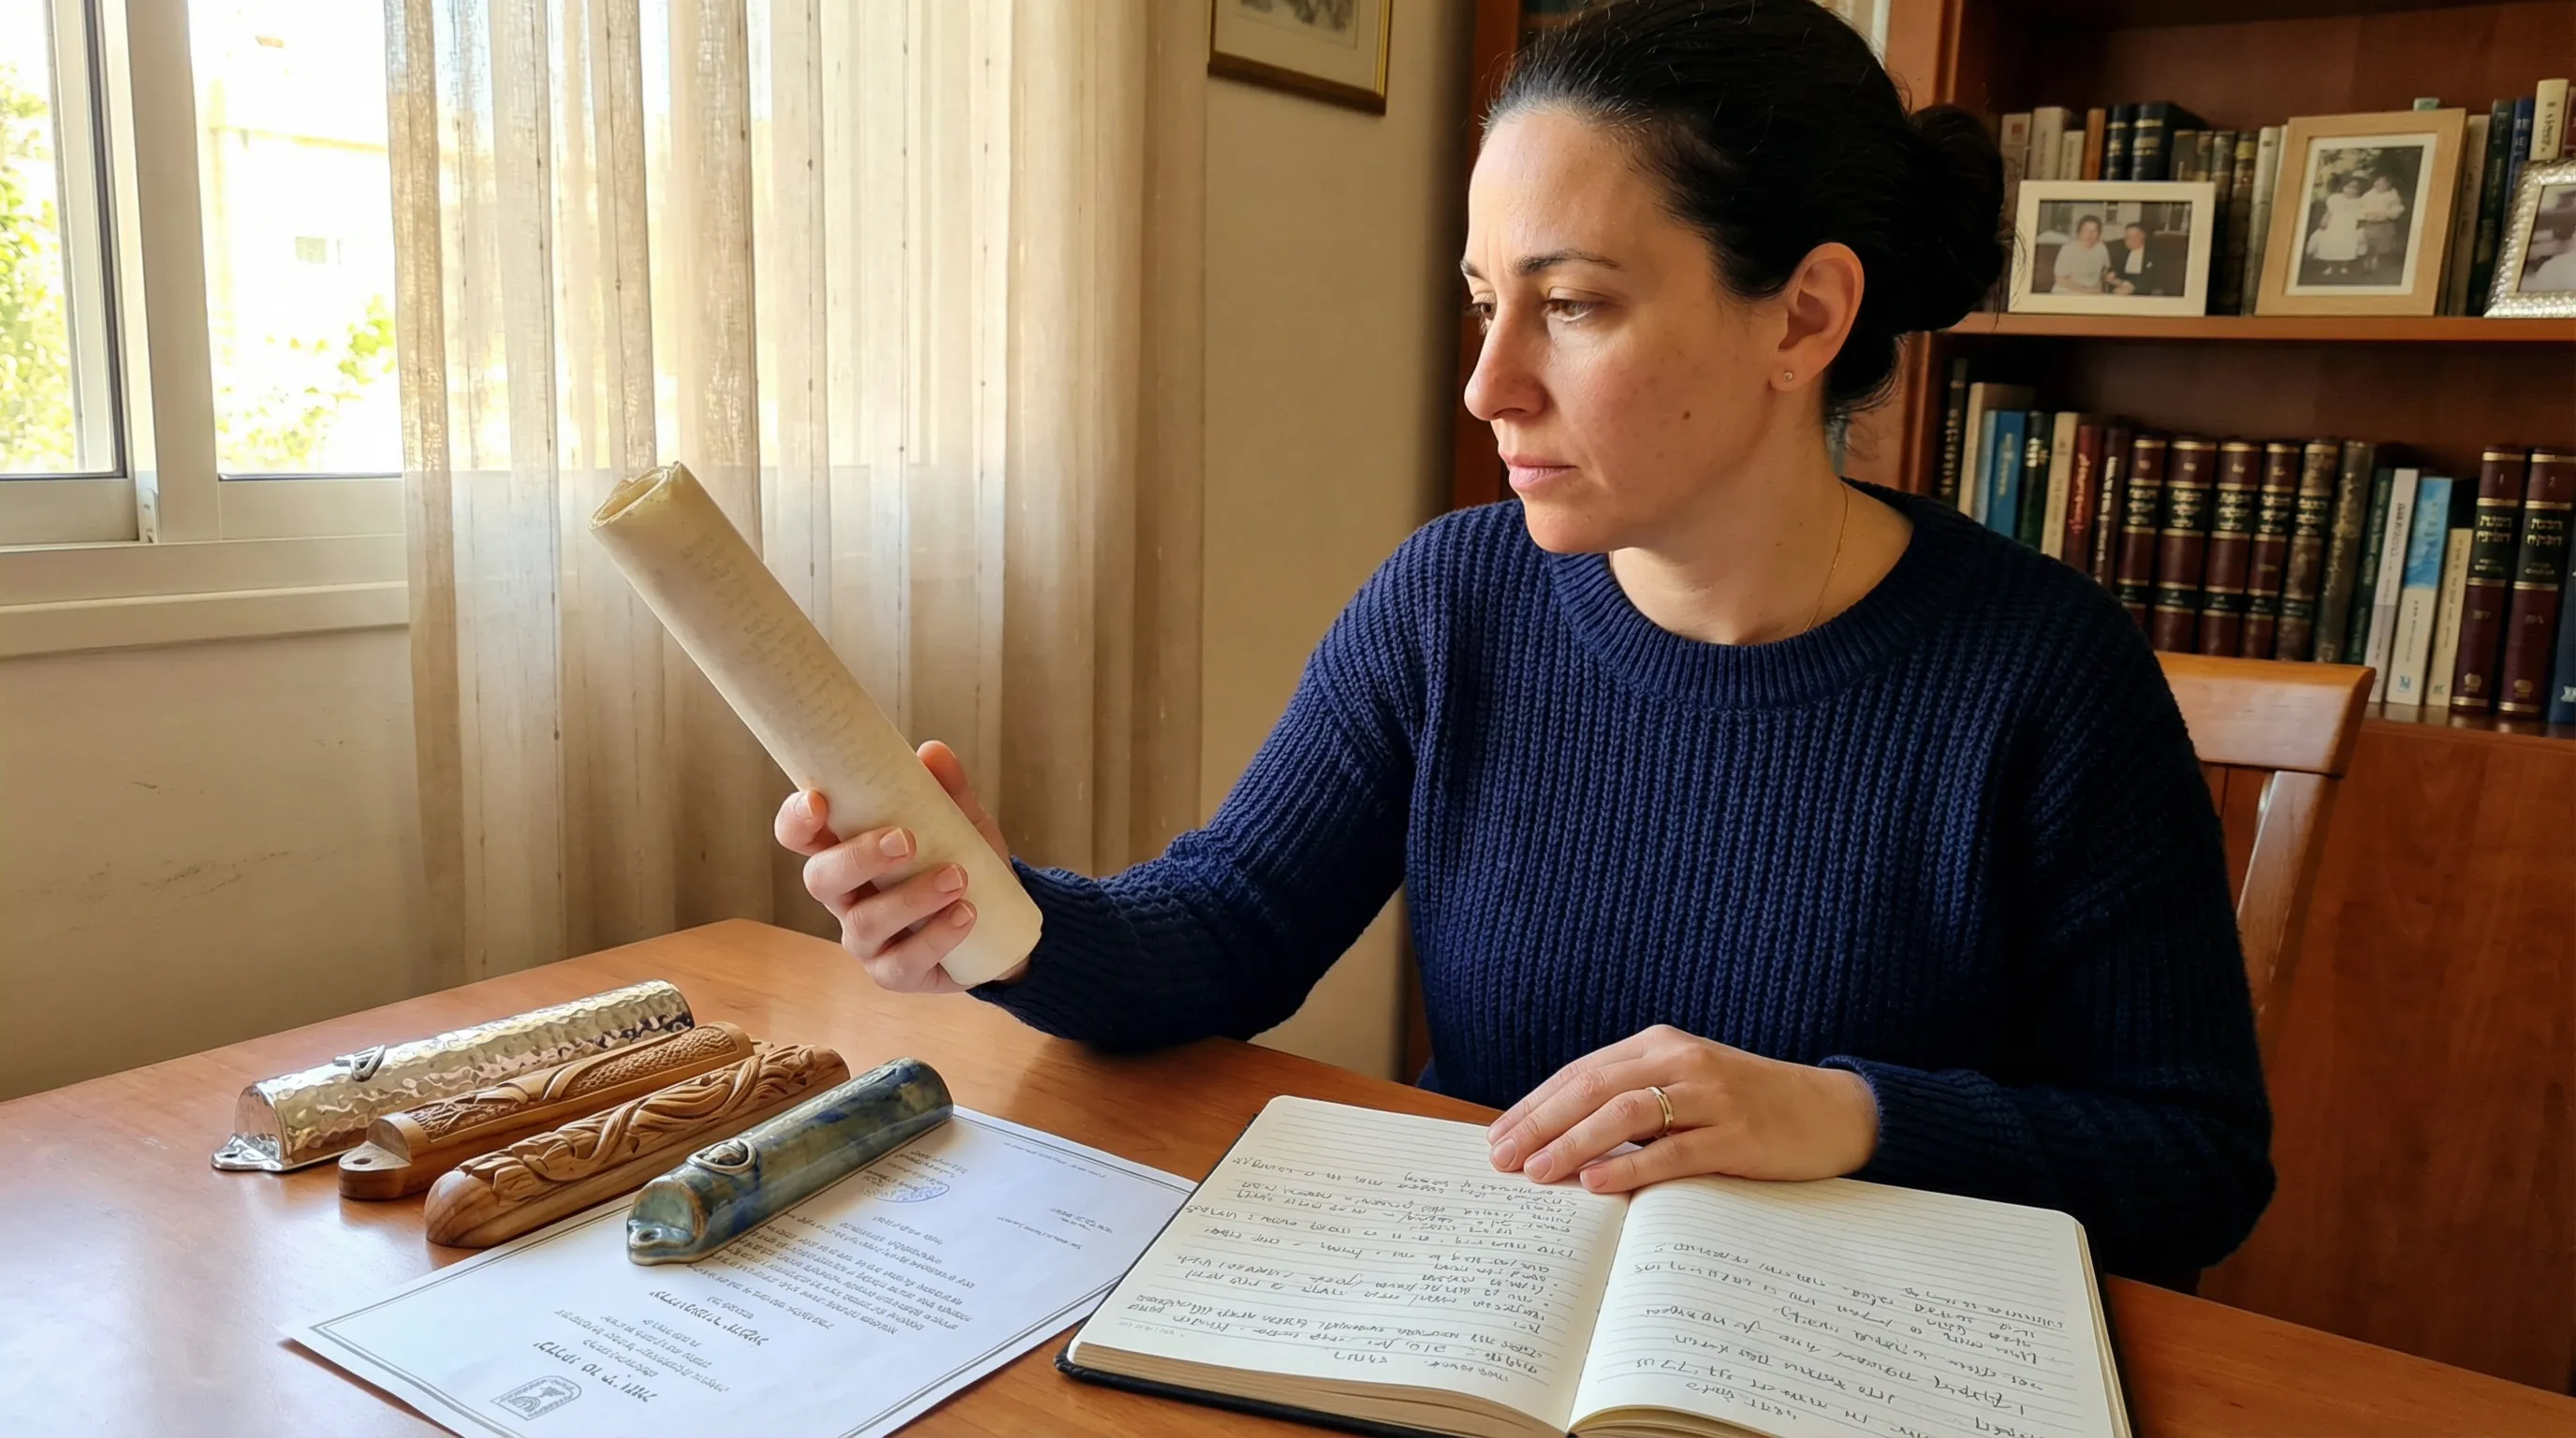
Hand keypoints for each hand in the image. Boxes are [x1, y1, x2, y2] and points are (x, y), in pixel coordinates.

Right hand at [772, 740, 1021, 992]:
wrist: (1001, 925)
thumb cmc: (962, 862)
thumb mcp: (960, 822)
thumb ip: (946, 790)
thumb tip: (932, 753)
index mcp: (846, 851)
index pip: (800, 836)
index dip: (796, 820)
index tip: (818, 800)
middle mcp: (845, 896)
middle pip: (820, 880)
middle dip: (859, 858)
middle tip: (906, 840)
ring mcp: (865, 939)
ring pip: (864, 924)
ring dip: (911, 898)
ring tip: (957, 877)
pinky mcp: (893, 973)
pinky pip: (903, 961)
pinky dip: (936, 936)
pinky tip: (966, 914)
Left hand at [1485, 1025, 1878, 1192]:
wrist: (1831, 1111)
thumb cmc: (1747, 1104)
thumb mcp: (1685, 1084)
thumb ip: (1632, 1097)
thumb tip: (1559, 1135)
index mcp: (1660, 1044)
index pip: (1581, 1072)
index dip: (1534, 1104)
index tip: (1496, 1136)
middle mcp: (1681, 1061)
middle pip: (1593, 1088)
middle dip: (1540, 1123)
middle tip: (1502, 1158)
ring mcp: (1711, 1096)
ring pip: (1626, 1114)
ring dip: (1573, 1143)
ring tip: (1537, 1172)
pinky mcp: (1737, 1135)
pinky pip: (1673, 1151)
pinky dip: (1630, 1167)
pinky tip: (1595, 1183)